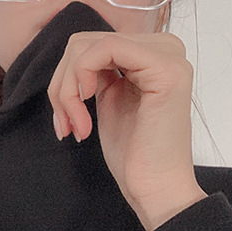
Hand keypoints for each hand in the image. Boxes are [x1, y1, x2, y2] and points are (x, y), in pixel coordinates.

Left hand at [47, 31, 206, 230]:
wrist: (155, 188)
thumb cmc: (134, 154)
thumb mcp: (109, 98)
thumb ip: (98, 70)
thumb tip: (72, 54)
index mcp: (154, 54)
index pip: (91, 44)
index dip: (66, 78)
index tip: (65, 117)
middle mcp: (166, 48)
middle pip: (84, 42)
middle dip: (62, 84)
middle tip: (66, 123)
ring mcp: (169, 56)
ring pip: (86, 45)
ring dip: (67, 88)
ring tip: (75, 123)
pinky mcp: (165, 68)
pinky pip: (104, 48)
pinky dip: (80, 78)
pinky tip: (86, 107)